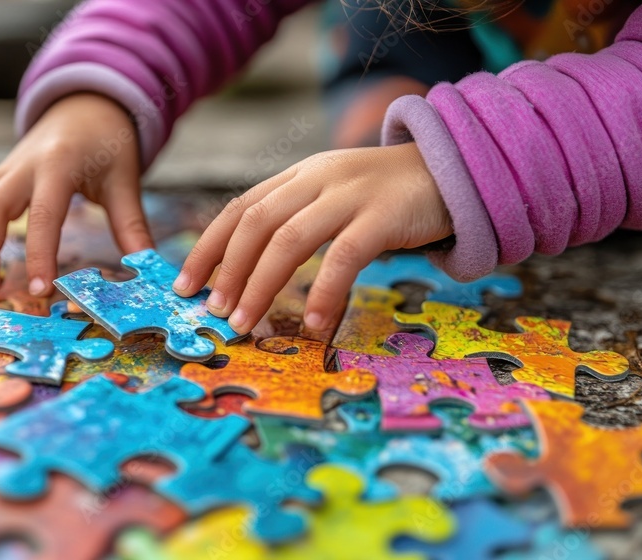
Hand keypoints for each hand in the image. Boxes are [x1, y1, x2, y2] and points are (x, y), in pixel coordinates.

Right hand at [0, 93, 152, 293]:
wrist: (87, 106)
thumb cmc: (109, 144)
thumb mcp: (125, 180)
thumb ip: (131, 225)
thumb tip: (147, 267)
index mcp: (60, 165)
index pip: (44, 214)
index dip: (41, 254)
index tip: (42, 290)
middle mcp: (25, 165)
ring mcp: (7, 168)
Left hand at [172, 143, 452, 333]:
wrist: (456, 168)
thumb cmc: (388, 197)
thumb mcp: (335, 198)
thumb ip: (299, 221)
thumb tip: (252, 274)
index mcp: (299, 175)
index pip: (240, 208)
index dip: (208, 246)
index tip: (185, 283)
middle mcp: (317, 178)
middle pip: (255, 222)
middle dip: (227, 269)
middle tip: (213, 310)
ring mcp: (351, 194)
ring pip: (290, 239)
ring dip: (260, 284)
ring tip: (245, 322)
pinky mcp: (385, 214)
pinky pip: (345, 255)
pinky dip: (324, 290)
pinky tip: (312, 321)